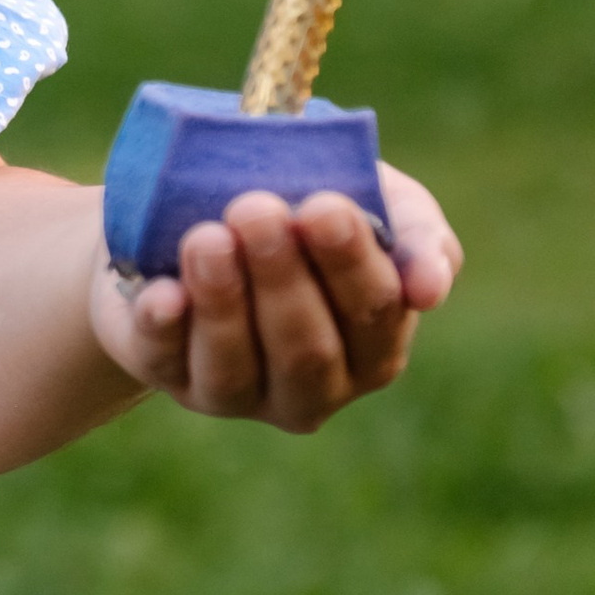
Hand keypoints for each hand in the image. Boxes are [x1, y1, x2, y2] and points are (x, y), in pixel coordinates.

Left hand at [91, 164, 460, 430]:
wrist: (196, 207)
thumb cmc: (305, 207)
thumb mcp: (373, 200)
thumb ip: (418, 237)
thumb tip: (430, 289)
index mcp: (374, 348)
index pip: (374, 314)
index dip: (349, 263)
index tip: (323, 206)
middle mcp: (312, 388)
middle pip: (306, 348)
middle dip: (282, 278)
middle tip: (255, 209)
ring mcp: (237, 393)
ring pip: (234, 365)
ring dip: (222, 300)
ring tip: (207, 237)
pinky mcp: (169, 376)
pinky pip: (165, 362)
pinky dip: (163, 327)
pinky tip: (163, 293)